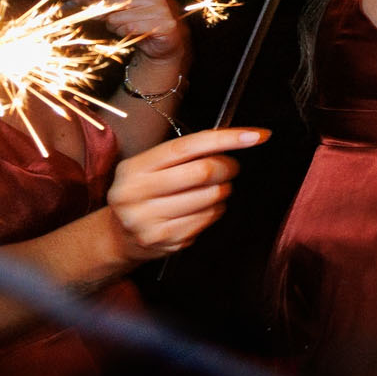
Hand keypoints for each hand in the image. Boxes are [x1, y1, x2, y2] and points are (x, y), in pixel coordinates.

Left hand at [69, 0, 189, 62]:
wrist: (166, 46)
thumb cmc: (142, 26)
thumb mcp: (121, 11)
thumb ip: (102, 0)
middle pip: (111, 2)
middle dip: (102, 14)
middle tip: (108, 22)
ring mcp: (161, 9)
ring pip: (118, 18)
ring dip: (116, 28)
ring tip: (127, 30)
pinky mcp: (164, 25)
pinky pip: (130, 28)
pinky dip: (126, 34)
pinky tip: (134, 35)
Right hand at [105, 127, 266, 259]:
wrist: (119, 235)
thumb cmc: (145, 192)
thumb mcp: (151, 167)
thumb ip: (185, 153)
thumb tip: (235, 139)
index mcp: (134, 168)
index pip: (188, 146)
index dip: (227, 138)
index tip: (257, 136)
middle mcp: (135, 194)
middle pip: (204, 172)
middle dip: (227, 167)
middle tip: (230, 167)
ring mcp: (149, 220)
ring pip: (211, 196)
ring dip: (222, 190)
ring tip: (210, 190)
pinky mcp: (165, 240)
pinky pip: (208, 218)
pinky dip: (214, 210)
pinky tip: (201, 208)